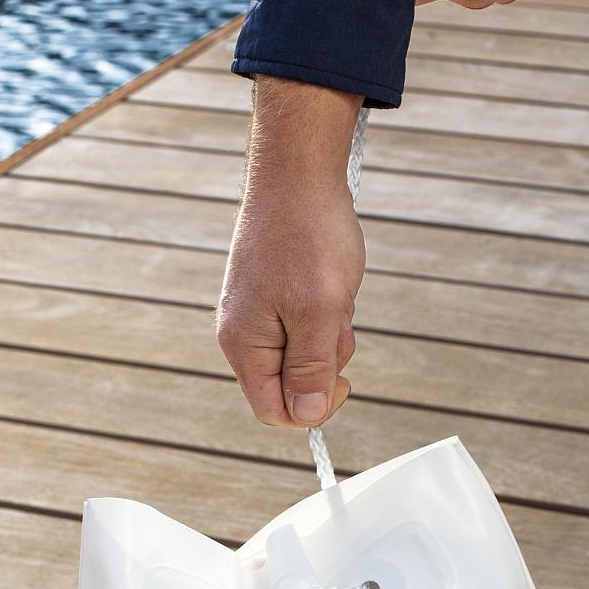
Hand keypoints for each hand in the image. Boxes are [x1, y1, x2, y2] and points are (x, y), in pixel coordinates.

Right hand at [217, 78, 365, 428]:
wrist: (299, 171)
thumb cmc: (308, 236)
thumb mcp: (319, 312)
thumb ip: (311, 369)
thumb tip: (307, 417)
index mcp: (245, 345)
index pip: (273, 411)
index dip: (312, 409)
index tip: (343, 380)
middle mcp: (244, 335)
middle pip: (291, 385)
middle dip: (325, 363)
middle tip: (337, 319)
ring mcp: (259, 314)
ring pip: (305, 354)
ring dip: (330, 333)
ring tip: (333, 291)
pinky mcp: (274, 295)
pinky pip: (307, 325)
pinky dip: (327, 311)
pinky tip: (331, 279)